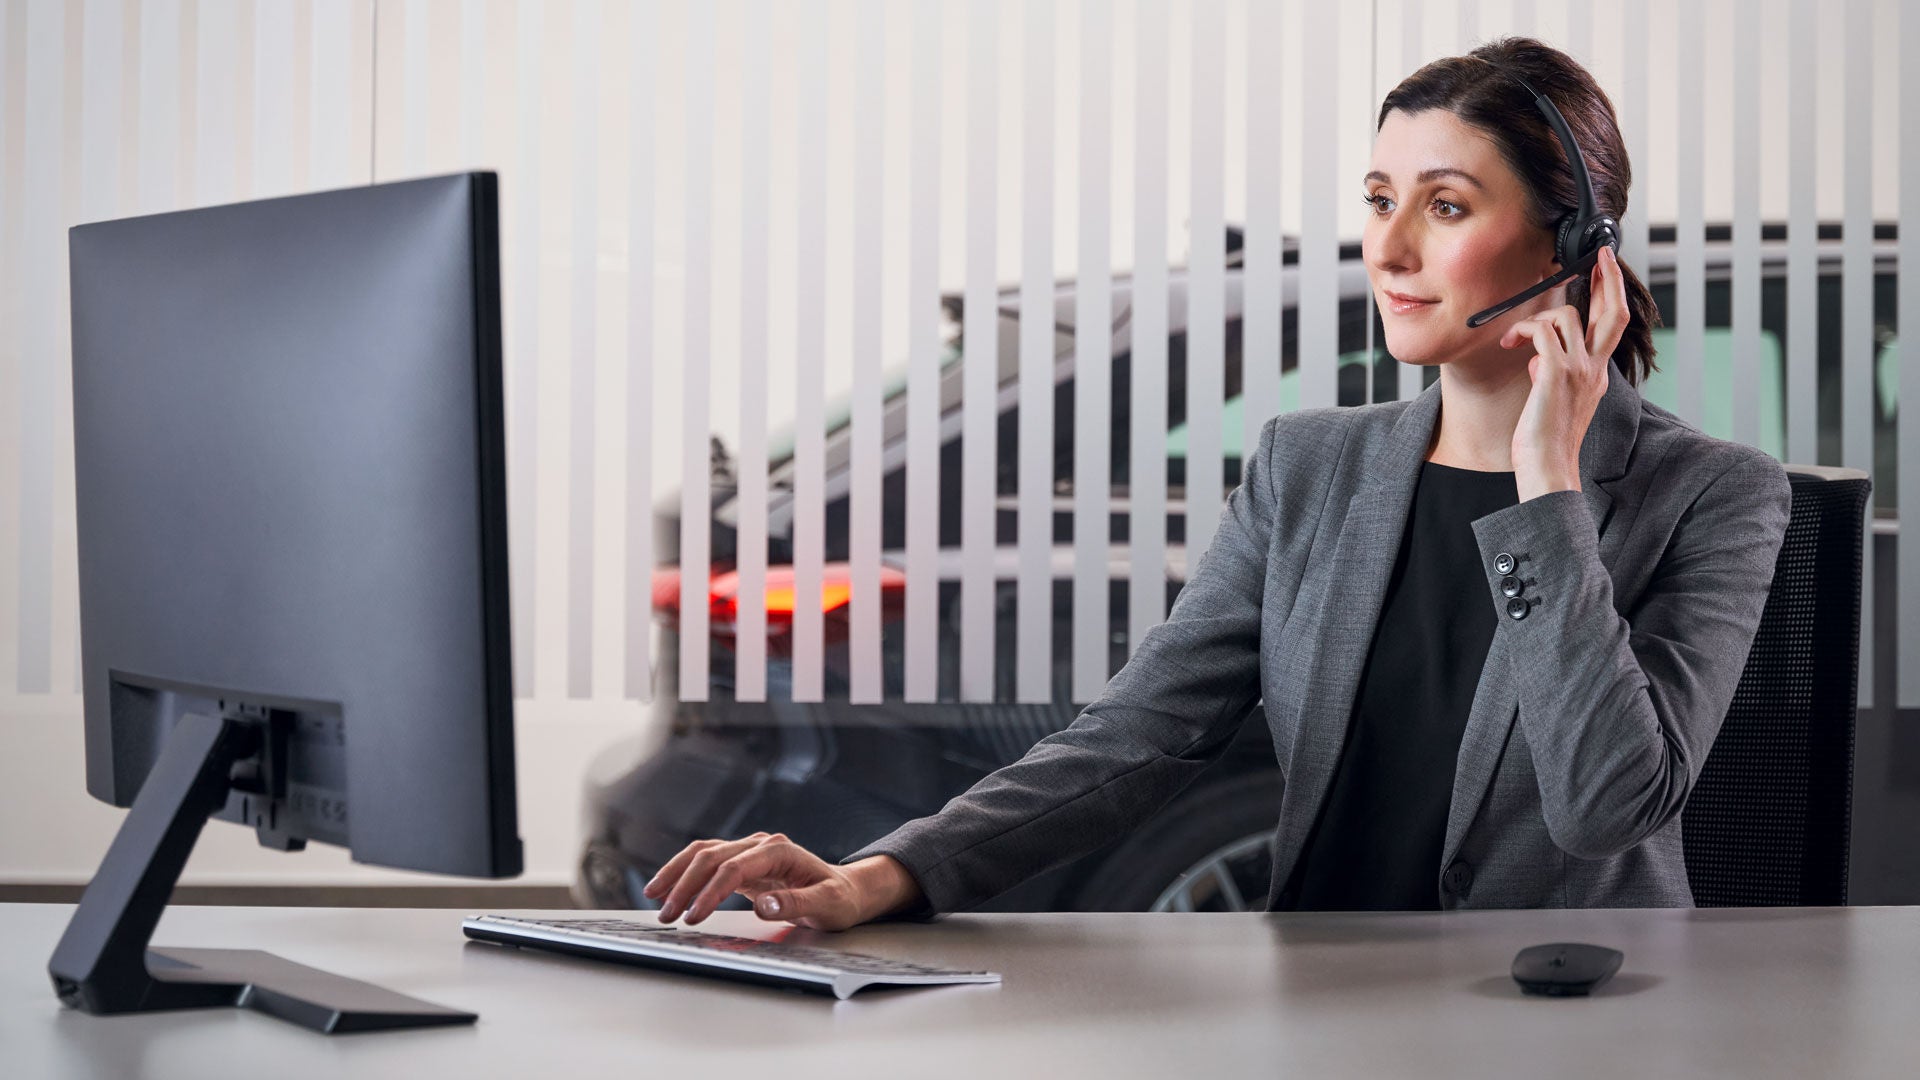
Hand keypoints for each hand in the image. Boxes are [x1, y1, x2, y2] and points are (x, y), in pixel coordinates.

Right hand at [641, 832, 904, 930]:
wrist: (846, 892)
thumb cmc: (839, 899)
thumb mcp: (826, 905)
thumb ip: (795, 904)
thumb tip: (764, 905)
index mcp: (779, 850)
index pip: (734, 868)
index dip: (710, 892)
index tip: (693, 917)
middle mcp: (761, 845)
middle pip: (711, 857)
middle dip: (685, 885)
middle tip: (667, 916)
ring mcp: (750, 852)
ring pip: (703, 854)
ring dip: (677, 874)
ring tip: (655, 898)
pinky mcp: (743, 864)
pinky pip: (707, 863)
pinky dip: (685, 873)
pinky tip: (668, 888)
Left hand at [1499, 245, 1630, 501]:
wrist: (1547, 469)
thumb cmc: (1545, 442)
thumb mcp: (1554, 402)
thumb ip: (1553, 377)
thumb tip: (1539, 360)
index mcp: (1597, 375)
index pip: (1613, 325)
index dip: (1612, 293)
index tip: (1604, 268)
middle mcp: (1594, 370)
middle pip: (1613, 312)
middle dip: (1608, 278)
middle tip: (1598, 255)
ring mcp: (1578, 371)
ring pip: (1568, 316)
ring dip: (1537, 316)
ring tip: (1515, 335)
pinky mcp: (1556, 375)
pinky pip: (1542, 331)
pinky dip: (1523, 329)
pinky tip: (1510, 342)